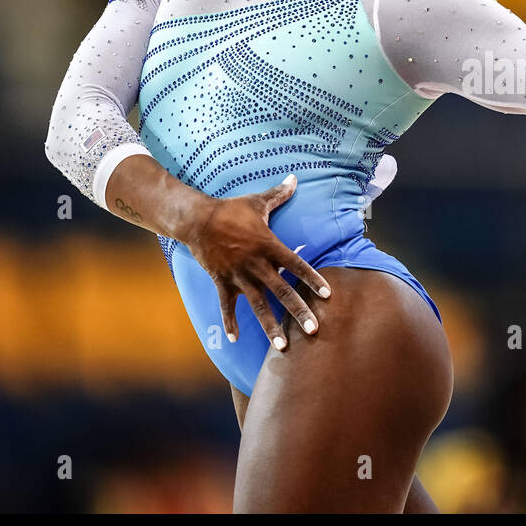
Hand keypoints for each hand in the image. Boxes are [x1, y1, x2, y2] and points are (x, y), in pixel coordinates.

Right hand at [182, 174, 330, 348]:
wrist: (197, 219)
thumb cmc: (231, 210)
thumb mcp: (257, 201)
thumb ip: (279, 194)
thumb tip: (294, 177)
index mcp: (269, 246)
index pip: (297, 265)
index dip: (313, 279)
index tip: (328, 294)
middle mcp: (256, 264)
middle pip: (282, 291)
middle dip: (299, 311)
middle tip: (314, 331)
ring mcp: (238, 275)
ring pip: (258, 305)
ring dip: (271, 326)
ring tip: (283, 347)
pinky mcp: (221, 281)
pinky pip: (226, 305)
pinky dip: (229, 322)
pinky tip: (234, 340)